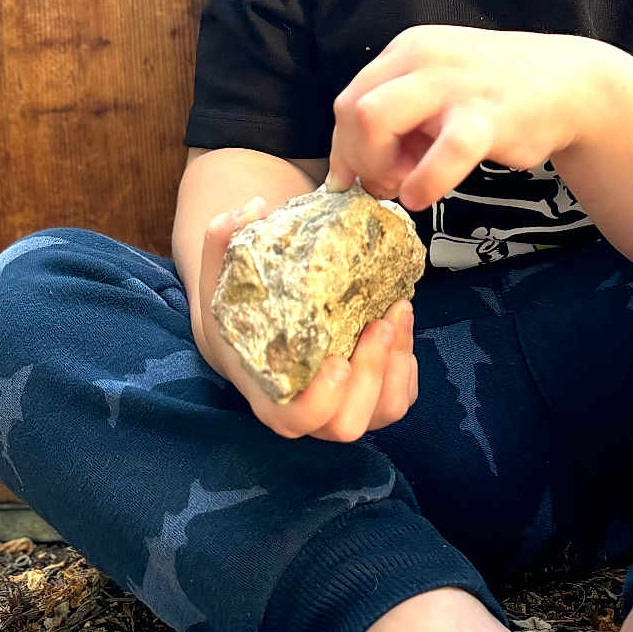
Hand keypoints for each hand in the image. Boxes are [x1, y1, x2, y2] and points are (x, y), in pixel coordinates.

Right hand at [190, 195, 417, 440]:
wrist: (260, 327)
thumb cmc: (240, 307)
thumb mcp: (222, 274)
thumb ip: (225, 241)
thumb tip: (253, 207)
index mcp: (270, 395)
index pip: (296, 422)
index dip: (321, 400)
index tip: (336, 361)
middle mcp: (311, 413)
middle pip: (347, 424)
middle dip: (371, 374)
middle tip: (379, 322)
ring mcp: (345, 407)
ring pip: (384, 411)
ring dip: (397, 364)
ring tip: (397, 312)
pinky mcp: (373, 395)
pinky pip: (403, 395)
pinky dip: (409, 362)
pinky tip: (401, 319)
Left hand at [328, 25, 594, 210]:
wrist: (571, 84)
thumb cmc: (497, 95)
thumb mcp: (436, 93)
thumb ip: (395, 122)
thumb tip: (342, 174)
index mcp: (407, 51)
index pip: (348, 100)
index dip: (346, 149)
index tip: (364, 179)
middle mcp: (422, 57)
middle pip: (350, 109)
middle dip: (359, 159)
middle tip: (389, 183)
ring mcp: (453, 84)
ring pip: (374, 118)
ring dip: (379, 166)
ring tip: (406, 185)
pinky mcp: (487, 115)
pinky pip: (442, 152)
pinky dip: (423, 181)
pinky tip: (424, 196)